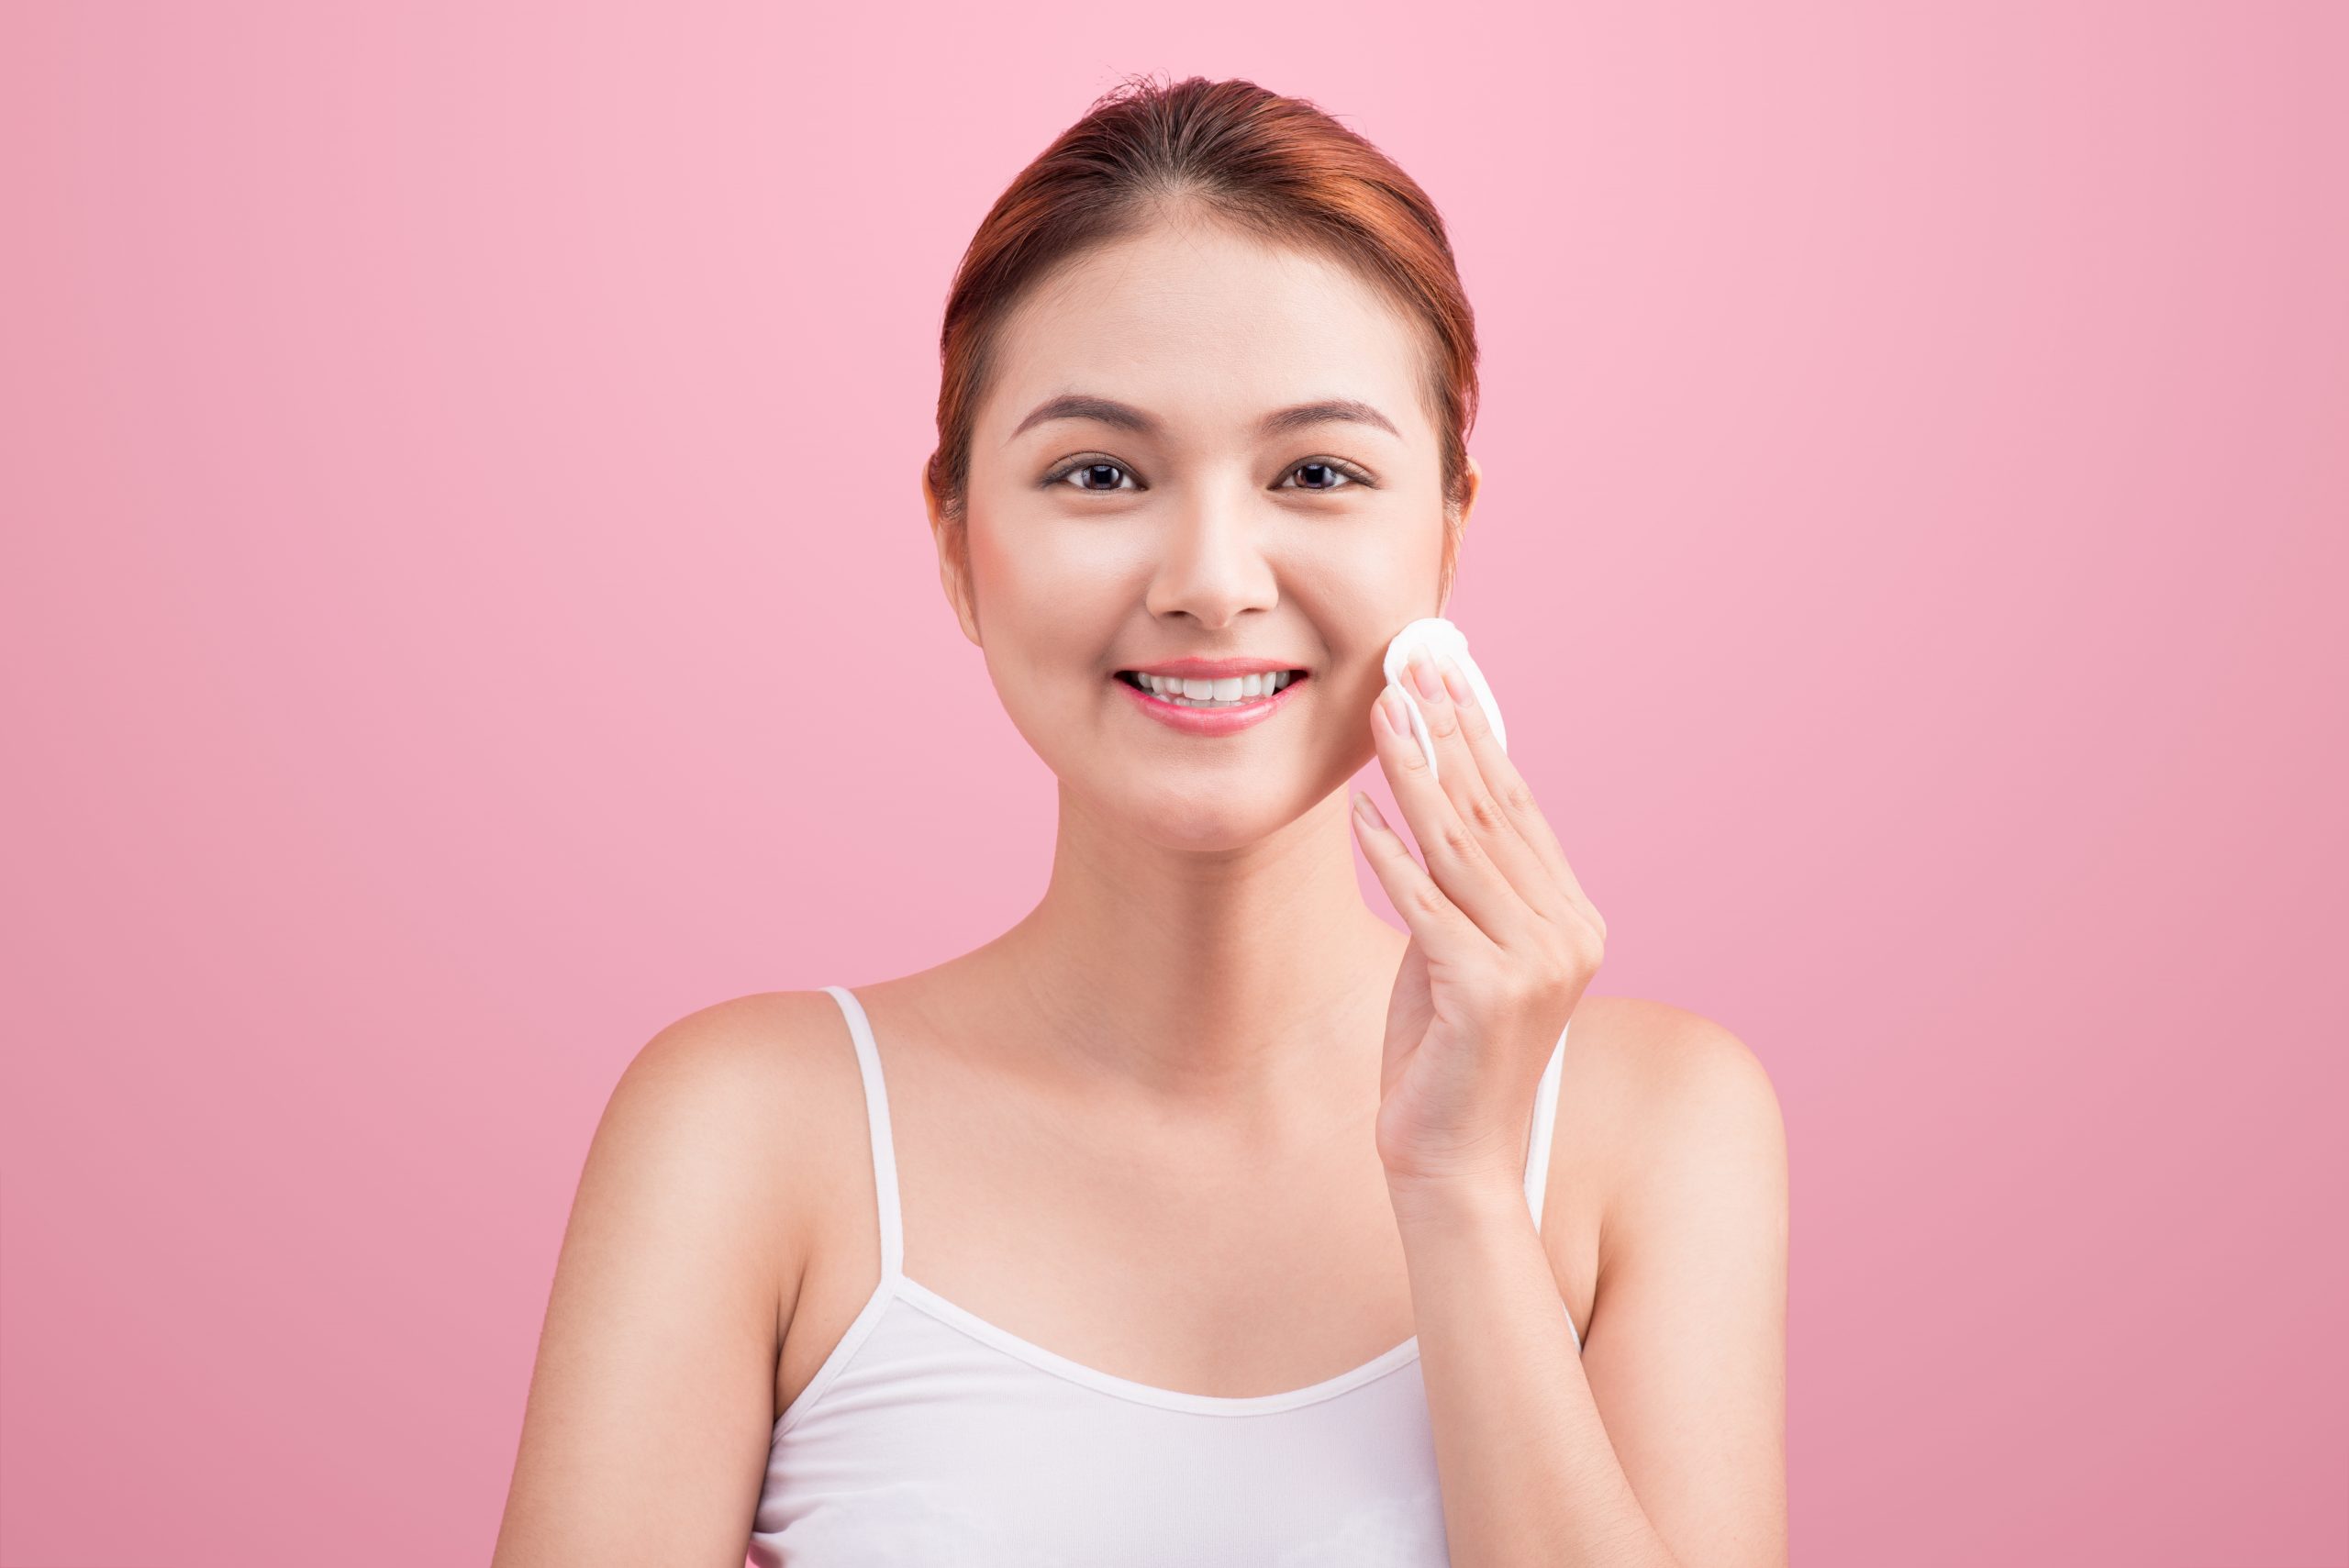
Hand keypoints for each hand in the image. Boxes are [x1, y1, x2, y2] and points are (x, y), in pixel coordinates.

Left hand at [1350, 647, 1606, 1194]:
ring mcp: (1535, 963)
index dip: (1481, 739)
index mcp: (1573, 921)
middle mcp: (1569, 935)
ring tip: (1382, 713)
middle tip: (1412, 667)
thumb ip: (1456, 885)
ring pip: (1459, 846)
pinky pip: (1426, 902)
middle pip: (1494, 813)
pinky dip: (1389, 853)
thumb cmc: (1443, 1056)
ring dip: (1415, 771)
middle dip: (1448, 733)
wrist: (1451, 1159)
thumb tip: (1427, 793)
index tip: (1446, 678)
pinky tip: (1361, 811)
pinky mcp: (1487, 990)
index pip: (1521, 811)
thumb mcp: (1456, 952)